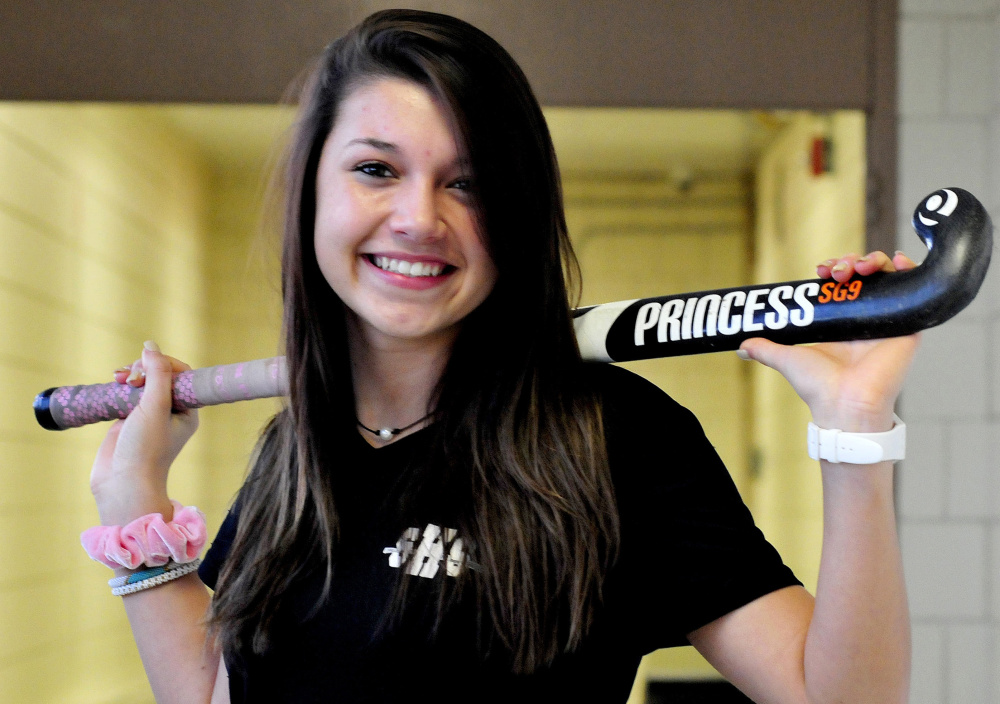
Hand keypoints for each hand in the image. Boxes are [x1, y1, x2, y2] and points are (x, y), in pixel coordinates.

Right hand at [91, 342, 198, 525]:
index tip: (147, 364)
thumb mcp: (155, 407)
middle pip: (161, 376)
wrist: (122, 483)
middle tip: (129, 377)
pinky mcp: (128, 420)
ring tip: (117, 378)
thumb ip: (157, 374)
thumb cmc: (145, 449)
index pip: (182, 374)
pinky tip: (112, 384)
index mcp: (188, 411)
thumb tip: (151, 345)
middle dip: (144, 369)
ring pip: (142, 384)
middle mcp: (171, 412)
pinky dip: (119, 387)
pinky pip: (126, 395)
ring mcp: (149, 416)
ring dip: (130, 376)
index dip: (165, 363)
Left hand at [738, 251, 919, 431]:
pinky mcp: (907, 326)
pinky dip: (907, 269)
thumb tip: (741, 346)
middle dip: (850, 262)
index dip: (833, 269)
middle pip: (863, 275)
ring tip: (860, 267)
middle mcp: (864, 318)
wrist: (844, 404)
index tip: (821, 269)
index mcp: (840, 322)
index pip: (841, 284)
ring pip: (885, 277)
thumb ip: (765, 349)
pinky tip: (897, 261)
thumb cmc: (819, 387)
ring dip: (873, 261)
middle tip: (838, 270)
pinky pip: (913, 291)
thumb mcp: (786, 360)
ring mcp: (886, 320)